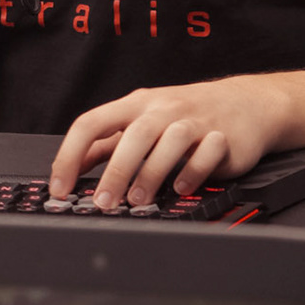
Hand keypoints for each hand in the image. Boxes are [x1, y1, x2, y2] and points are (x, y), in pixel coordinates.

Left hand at [51, 74, 298, 207]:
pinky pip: (207, 153)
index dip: (70, 155)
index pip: (91, 124)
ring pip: (169, 142)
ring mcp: (194, 121)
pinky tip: (181, 189)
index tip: (60, 187)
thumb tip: (71, 166)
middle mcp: (161, 109)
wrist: (245, 102)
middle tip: (103, 202)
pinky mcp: (224, 137)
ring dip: (151, 174)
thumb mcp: (138, 120)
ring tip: (138, 201)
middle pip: (132, 136)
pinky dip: (194, 171)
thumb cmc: (183, 113)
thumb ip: (107, 143)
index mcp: (134, 105)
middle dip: (115, 172)